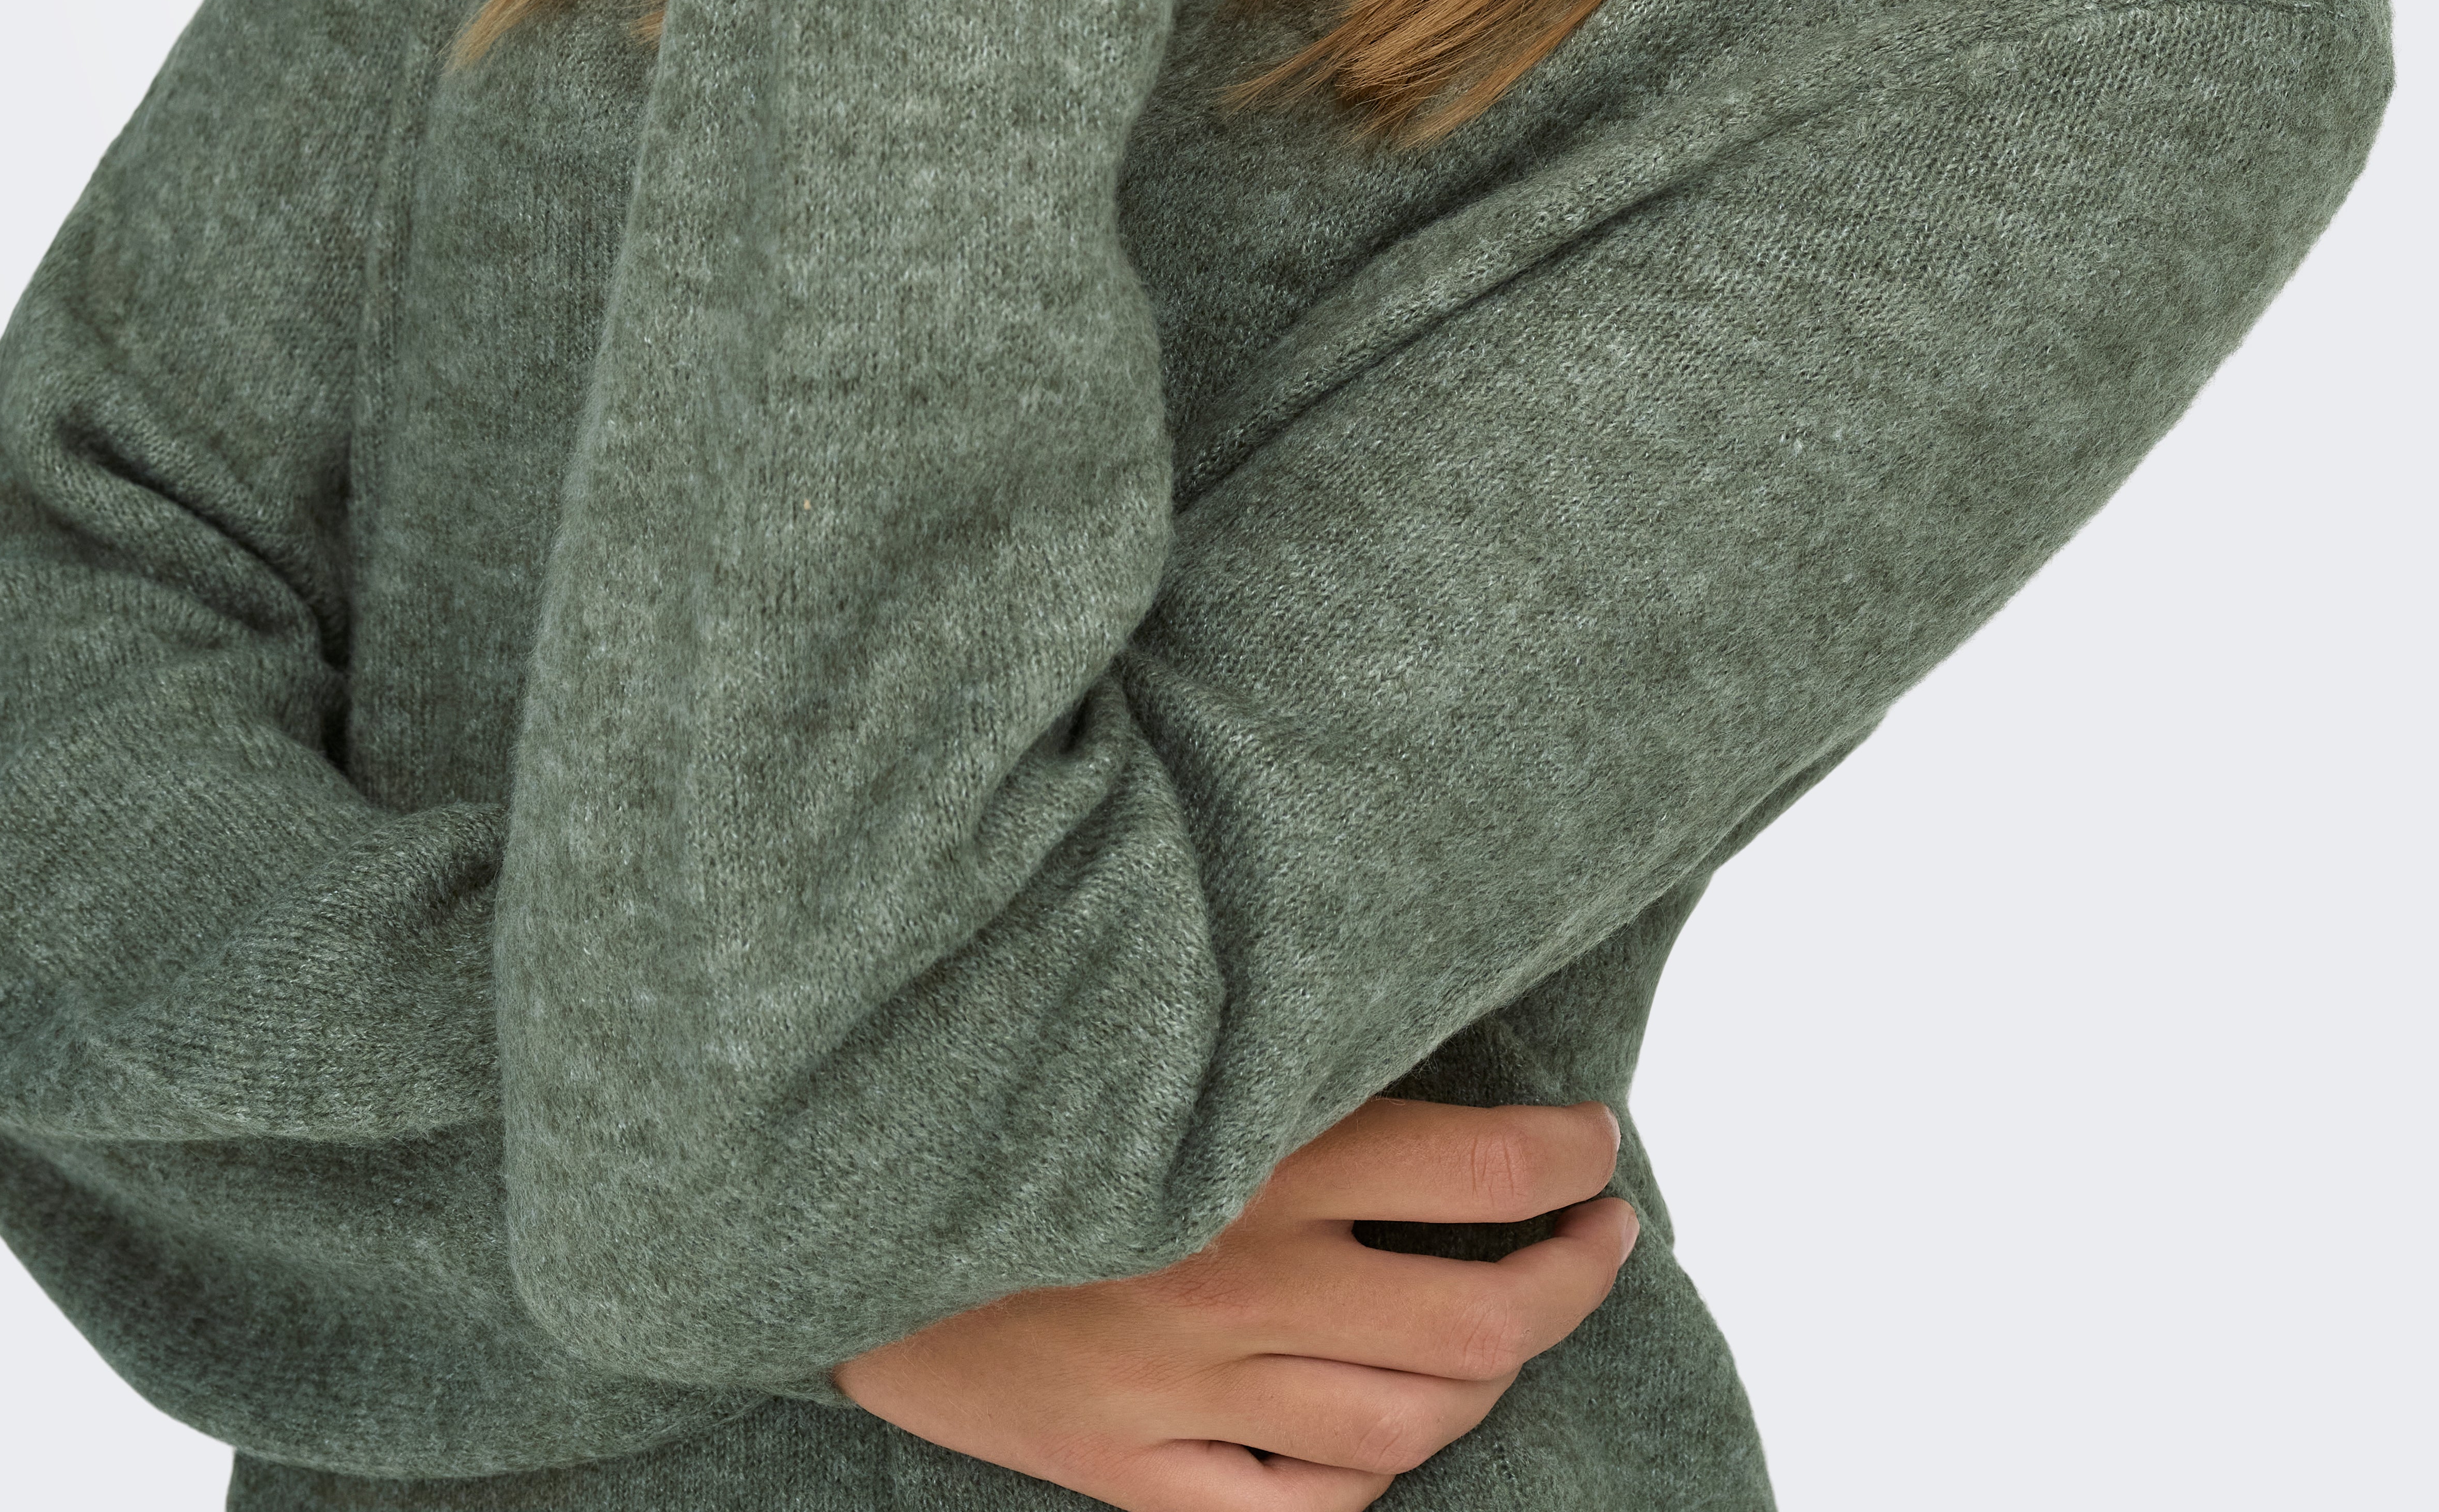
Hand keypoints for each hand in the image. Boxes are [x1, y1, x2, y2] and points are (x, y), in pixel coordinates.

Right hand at [826, 1093, 1636, 1509]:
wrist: (834, 1188)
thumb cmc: (998, 1079)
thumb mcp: (1139, 1025)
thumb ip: (1262, 1022)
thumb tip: (1377, 978)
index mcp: (1252, 1152)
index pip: (1477, 1166)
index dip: (1565, 1159)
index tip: (1595, 1141)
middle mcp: (1244, 1278)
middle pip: (1479, 1320)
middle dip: (1575, 1280)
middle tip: (1604, 1236)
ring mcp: (1192, 1390)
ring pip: (1413, 1427)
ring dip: (1495, 1380)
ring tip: (1520, 1325)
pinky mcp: (1133, 1469)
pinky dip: (1365, 1487)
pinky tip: (1390, 1441)